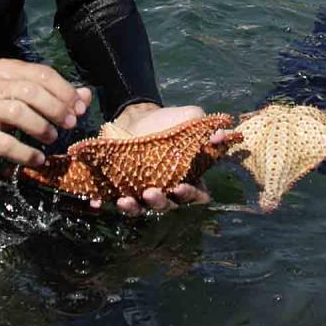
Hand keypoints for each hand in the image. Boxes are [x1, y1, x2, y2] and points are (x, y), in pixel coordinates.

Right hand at [0, 58, 90, 168]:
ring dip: (40, 126)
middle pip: (30, 91)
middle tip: (69, 124)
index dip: (64, 90)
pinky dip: (24, 152)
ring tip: (52, 138)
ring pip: (16, 111)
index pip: (41, 73)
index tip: (79, 108)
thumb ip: (53, 95)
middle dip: (55, 108)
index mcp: (5, 69)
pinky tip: (37, 159)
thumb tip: (85, 96)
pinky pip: (3, 142)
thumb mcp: (21, 96)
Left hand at [87, 103, 239, 215]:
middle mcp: (167, 190)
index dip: (190, 196)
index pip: (195, 196)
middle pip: (168, 207)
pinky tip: (102, 202)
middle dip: (160, 203)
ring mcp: (143, 191)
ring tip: (126, 200)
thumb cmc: (168, 121)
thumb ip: (204, 129)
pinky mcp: (123, 188)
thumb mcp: (189, 120)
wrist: (137, 116)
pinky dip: (109, 204)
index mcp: (187, 178)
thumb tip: (222, 134)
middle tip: (150, 192)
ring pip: (142, 209)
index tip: (181, 187)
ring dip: (134, 208)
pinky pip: (116, 202)